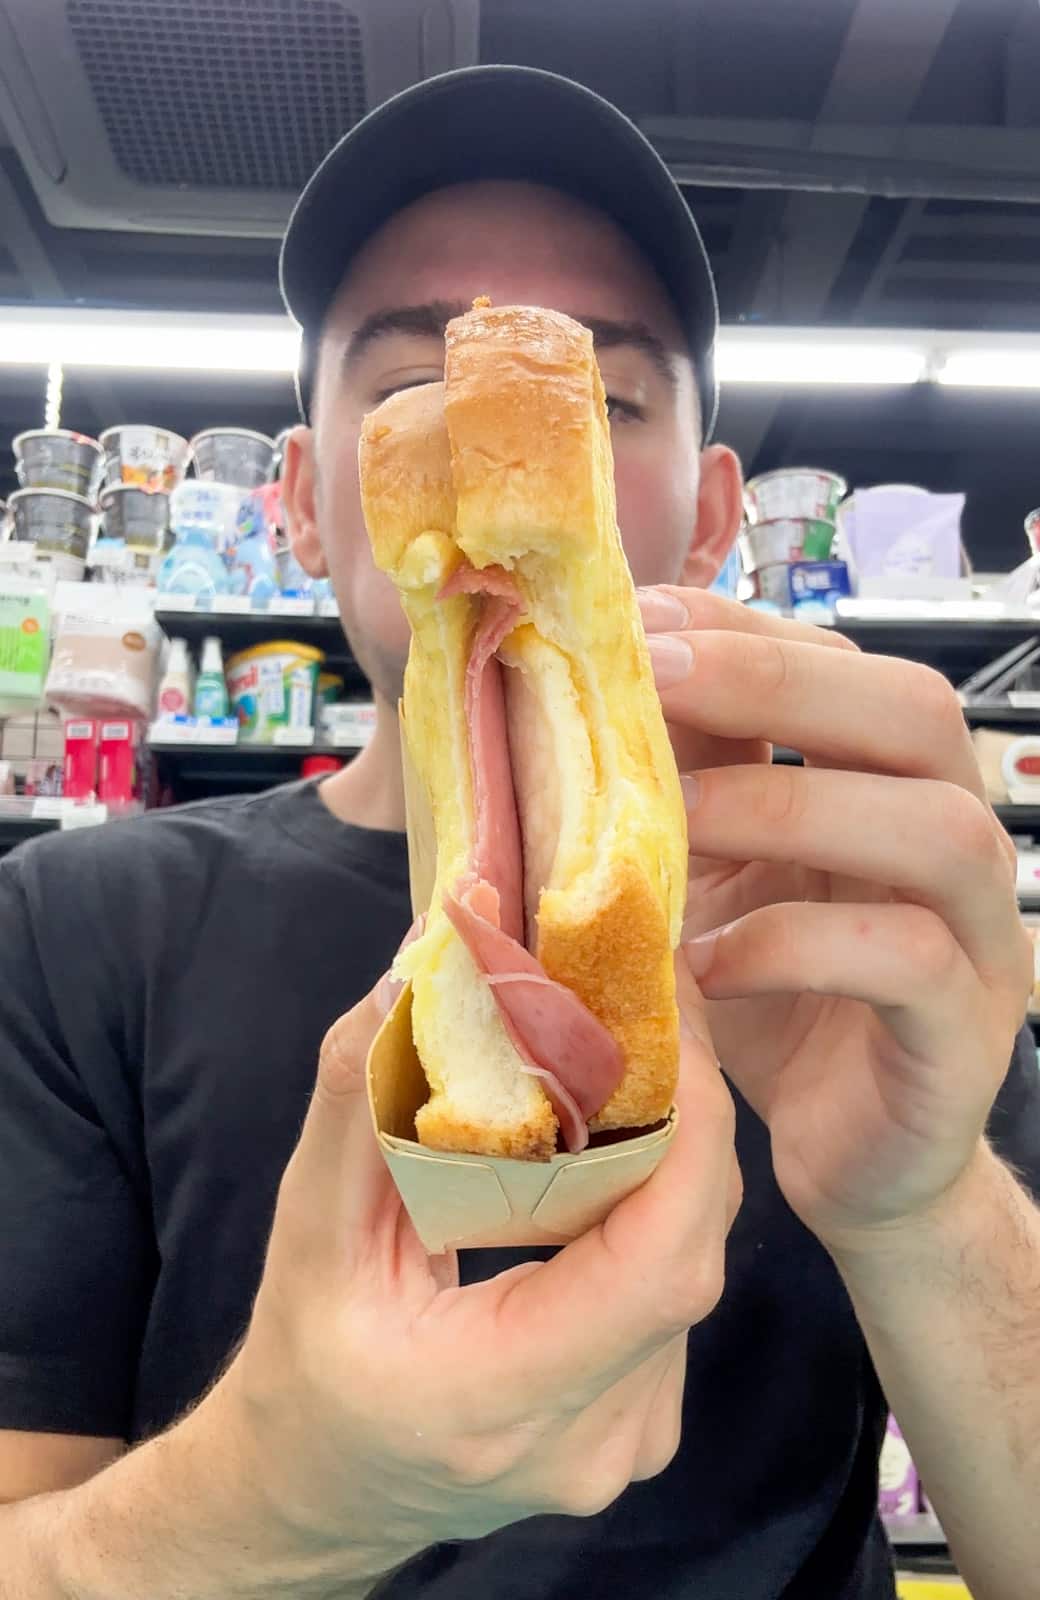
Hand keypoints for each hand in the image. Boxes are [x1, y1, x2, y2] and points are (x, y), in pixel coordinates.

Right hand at [218, 956, 738, 1580]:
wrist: (315, 1490)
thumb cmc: (305, 1360)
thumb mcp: (307, 1228)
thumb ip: (361, 1099)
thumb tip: (418, 968)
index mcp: (498, 1400)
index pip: (657, 1268)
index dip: (691, 1137)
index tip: (672, 1027)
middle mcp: (591, 1439)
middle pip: (691, 1252)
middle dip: (688, 1119)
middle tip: (652, 1009)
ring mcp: (630, 1442)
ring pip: (697, 1265)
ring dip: (679, 1158)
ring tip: (634, 1062)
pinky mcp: (646, 1421)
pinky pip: (678, 1289)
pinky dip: (661, 1208)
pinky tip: (617, 1151)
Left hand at [639, 585, 1032, 1254]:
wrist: (853, 1156)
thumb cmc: (778, 998)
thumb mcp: (718, 877)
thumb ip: (691, 786)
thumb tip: (599, 689)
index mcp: (889, 786)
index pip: (846, 664)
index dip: (745, 632)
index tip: (637, 624)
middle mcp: (952, 841)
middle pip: (916, 713)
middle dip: (776, 681)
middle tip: (655, 680)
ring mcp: (978, 938)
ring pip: (938, 830)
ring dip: (792, 809)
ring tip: (674, 825)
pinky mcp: (963, 1035)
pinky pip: (909, 964)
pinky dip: (794, 948)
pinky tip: (705, 963)